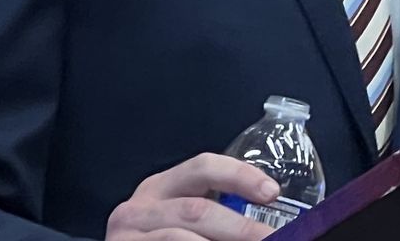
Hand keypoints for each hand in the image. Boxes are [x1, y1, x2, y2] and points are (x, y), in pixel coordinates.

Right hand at [105, 153, 281, 240]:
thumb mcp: (181, 221)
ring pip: (183, 238)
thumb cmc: (160, 239)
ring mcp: (127, 236)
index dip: (241, 176)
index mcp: (160, 188)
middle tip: (273, 236)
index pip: (203, 166)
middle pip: (198, 209)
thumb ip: (217, 216)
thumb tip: (270, 226)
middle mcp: (139, 209)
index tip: (272, 192)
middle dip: (242, 227)